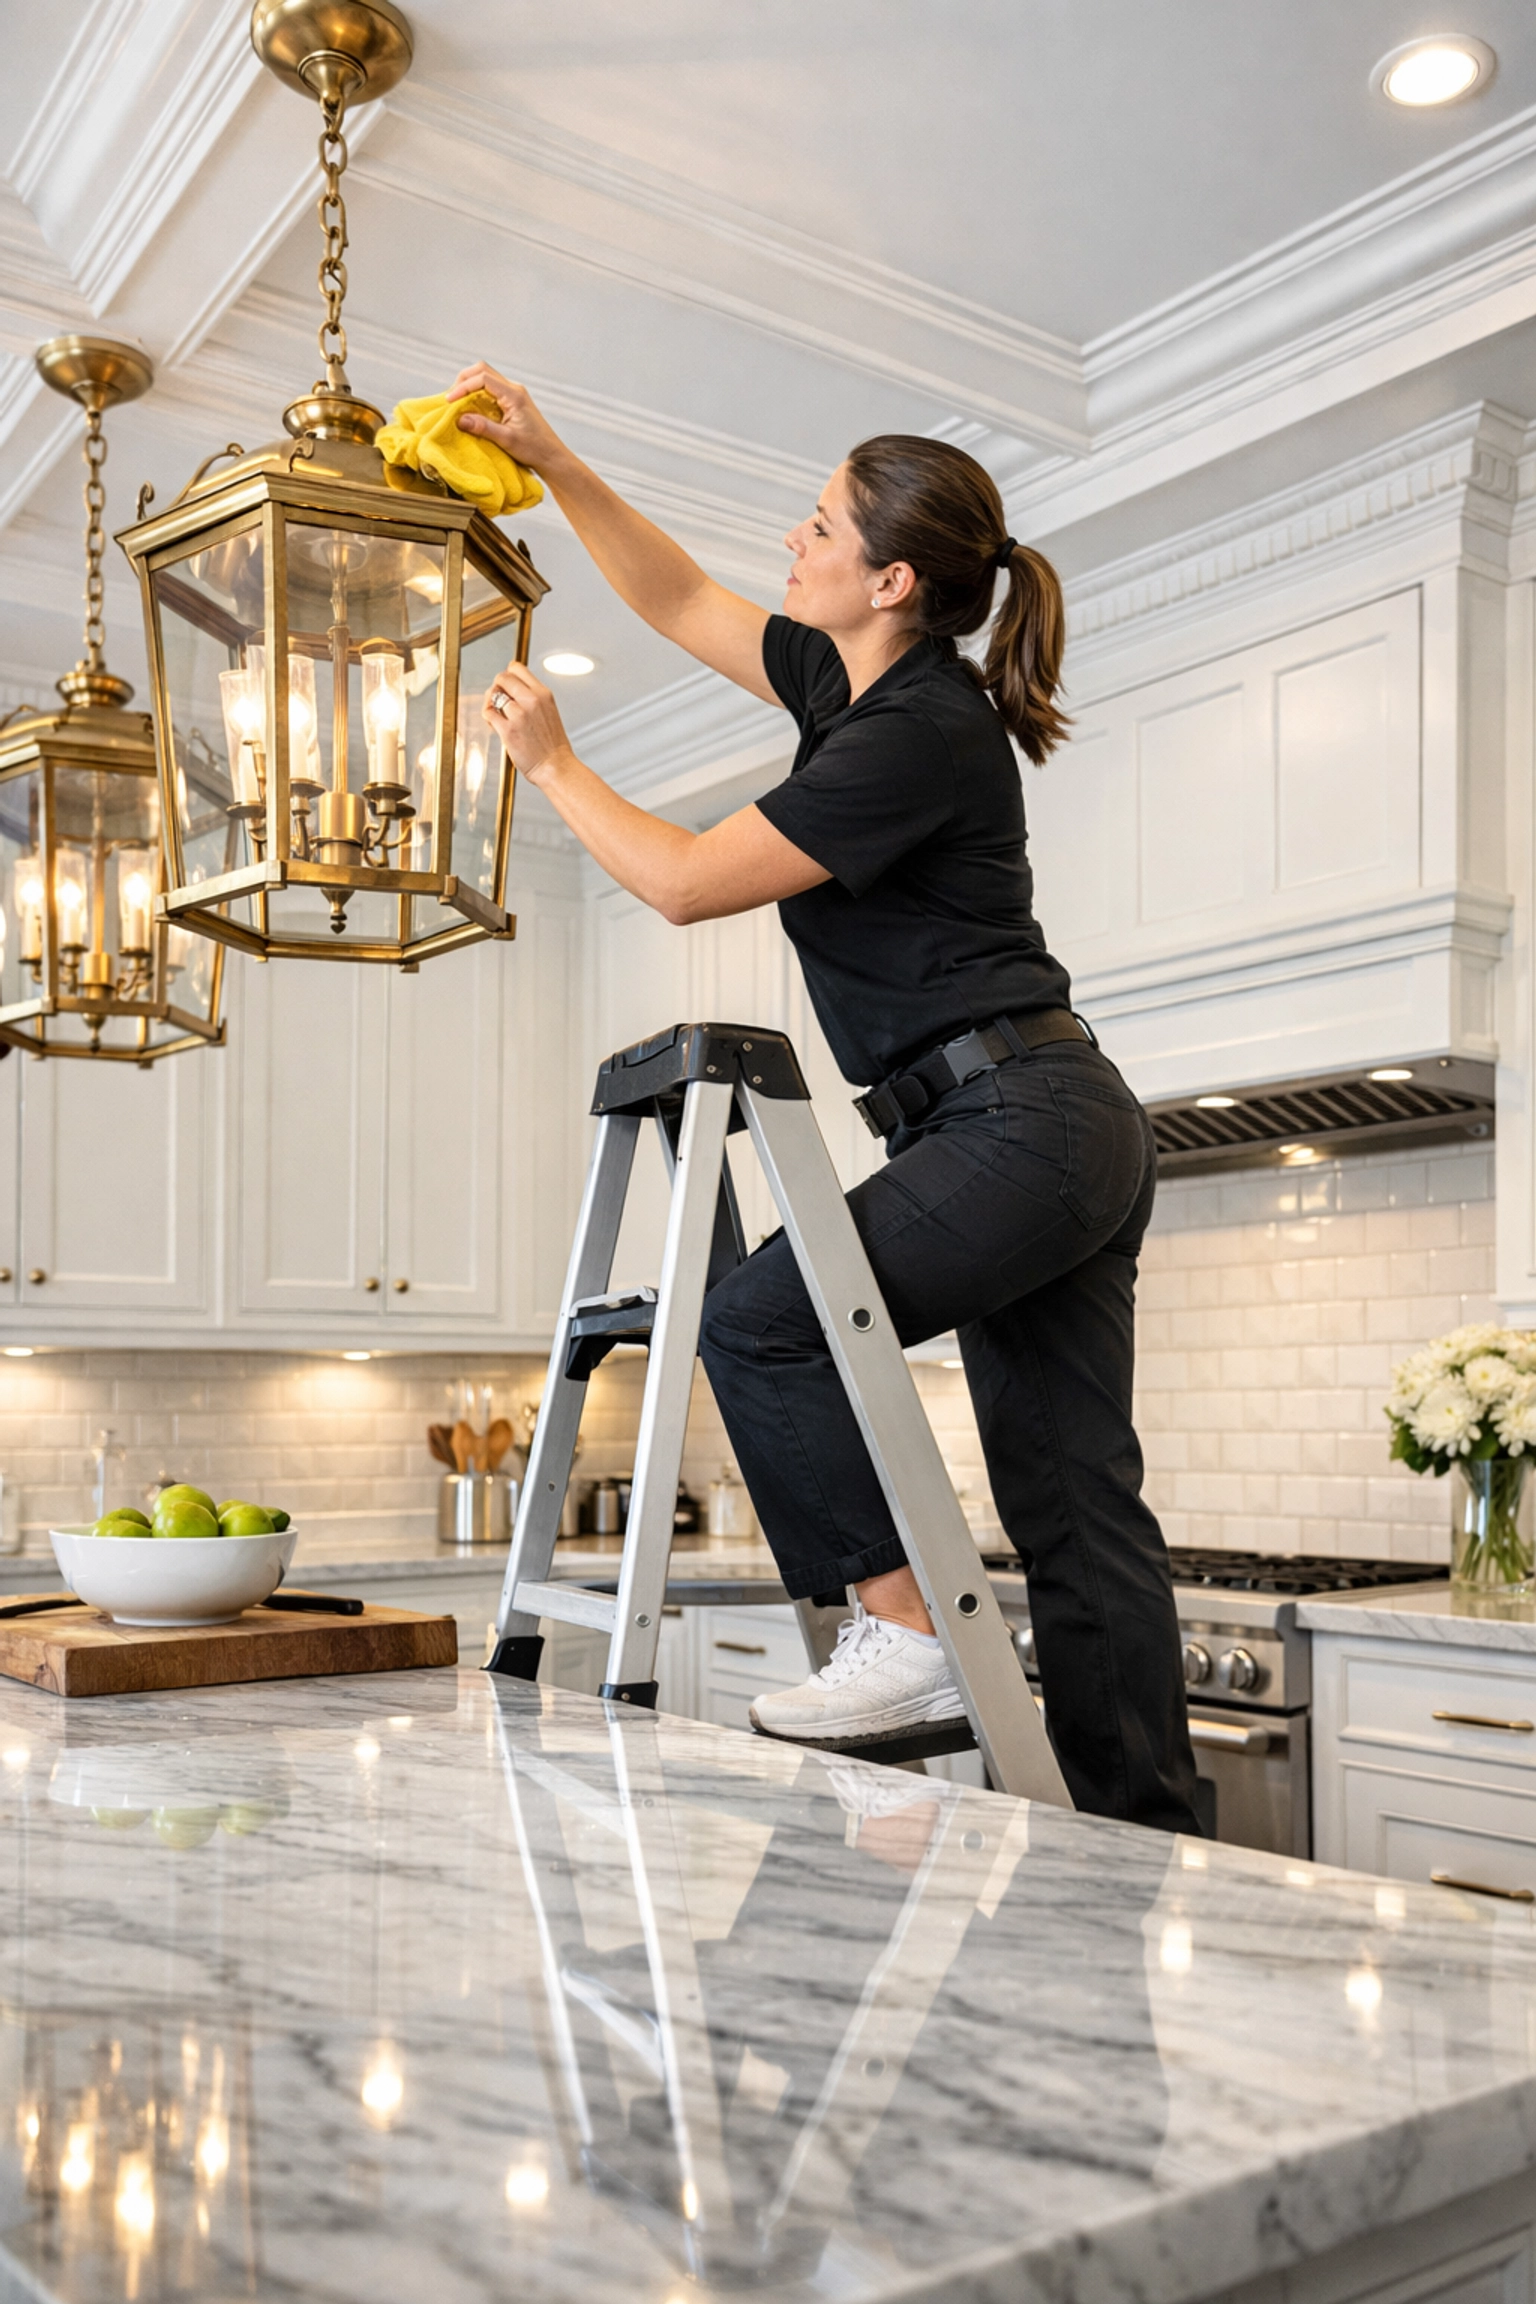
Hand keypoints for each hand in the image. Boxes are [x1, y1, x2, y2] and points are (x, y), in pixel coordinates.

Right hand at [448, 364, 562, 469]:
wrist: (552, 456)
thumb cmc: (534, 449)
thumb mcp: (507, 440)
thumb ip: (483, 427)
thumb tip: (460, 419)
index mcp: (514, 394)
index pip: (483, 378)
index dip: (463, 387)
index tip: (450, 402)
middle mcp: (514, 389)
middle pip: (483, 370)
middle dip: (464, 380)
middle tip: (451, 397)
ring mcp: (514, 394)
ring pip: (486, 378)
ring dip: (469, 386)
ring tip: (457, 402)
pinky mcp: (512, 402)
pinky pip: (490, 390)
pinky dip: (476, 394)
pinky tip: (470, 408)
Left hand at [484, 661, 571, 784]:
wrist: (556, 767)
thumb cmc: (553, 745)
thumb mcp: (549, 711)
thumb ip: (533, 698)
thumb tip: (511, 689)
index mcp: (543, 693)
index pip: (517, 668)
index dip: (508, 675)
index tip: (506, 684)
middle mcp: (532, 700)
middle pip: (502, 677)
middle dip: (497, 687)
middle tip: (498, 699)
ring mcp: (519, 714)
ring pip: (493, 694)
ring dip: (490, 703)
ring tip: (497, 714)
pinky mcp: (508, 729)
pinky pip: (488, 713)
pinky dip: (488, 717)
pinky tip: (495, 723)